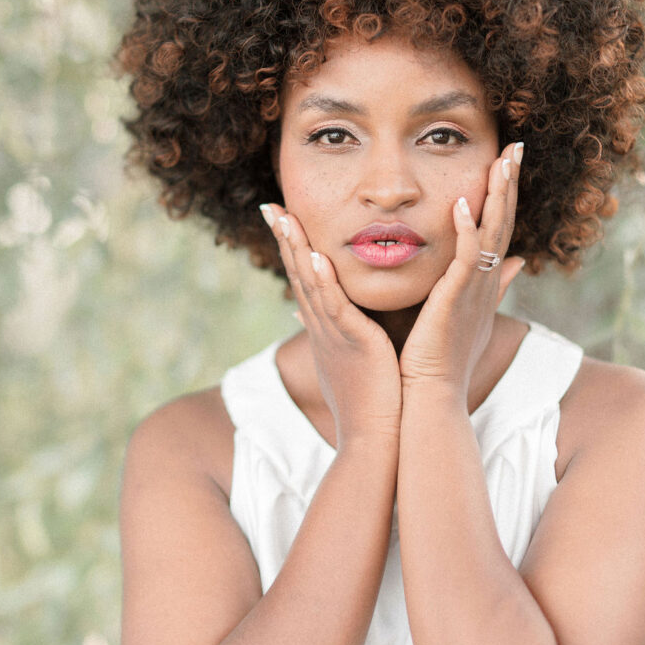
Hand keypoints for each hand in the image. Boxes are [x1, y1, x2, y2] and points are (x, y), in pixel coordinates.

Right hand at [261, 203, 402, 450]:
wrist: (374, 438)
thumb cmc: (370, 403)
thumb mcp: (353, 363)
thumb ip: (348, 339)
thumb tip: (345, 329)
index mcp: (324, 328)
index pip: (304, 279)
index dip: (292, 248)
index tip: (283, 217)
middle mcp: (322, 327)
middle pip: (297, 273)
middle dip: (284, 237)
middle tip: (270, 205)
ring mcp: (333, 333)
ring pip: (309, 283)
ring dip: (295, 248)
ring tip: (284, 216)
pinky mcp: (353, 342)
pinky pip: (334, 306)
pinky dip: (322, 281)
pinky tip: (315, 256)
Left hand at [398, 142, 525, 396]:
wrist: (431, 394)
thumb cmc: (444, 359)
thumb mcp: (471, 314)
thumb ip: (491, 286)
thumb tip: (514, 265)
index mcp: (483, 281)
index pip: (499, 226)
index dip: (506, 194)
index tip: (508, 161)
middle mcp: (485, 281)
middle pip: (503, 220)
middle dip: (509, 182)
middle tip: (516, 146)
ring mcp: (474, 289)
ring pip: (491, 232)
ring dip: (497, 195)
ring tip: (501, 160)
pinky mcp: (457, 299)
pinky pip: (466, 257)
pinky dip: (467, 230)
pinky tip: (463, 203)